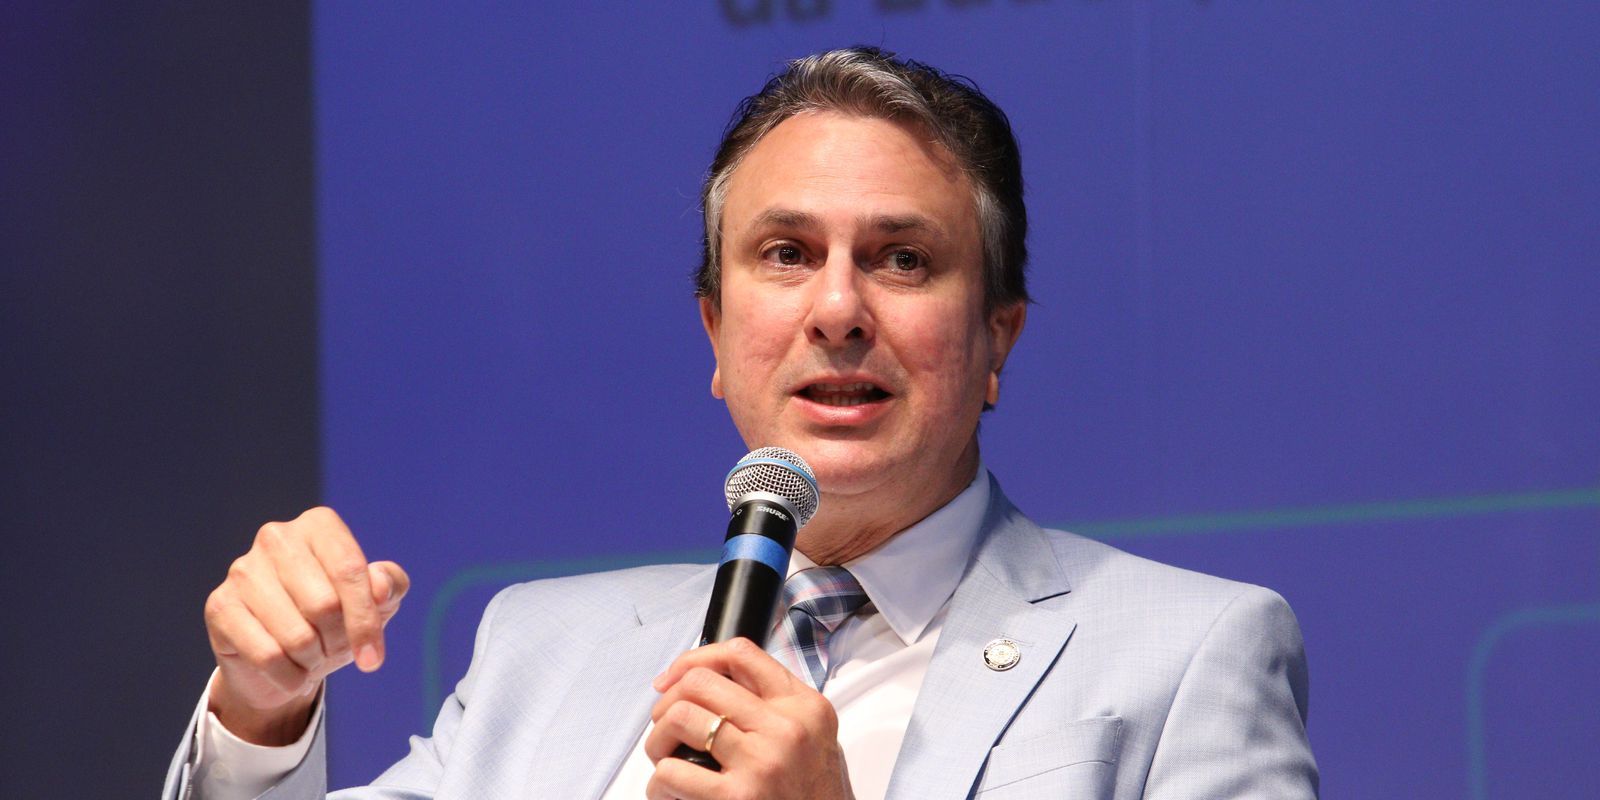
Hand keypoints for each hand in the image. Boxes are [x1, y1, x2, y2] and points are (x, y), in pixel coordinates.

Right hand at [203, 506, 408, 744]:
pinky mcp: (220, 604)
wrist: (281, 660)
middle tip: (334, 649)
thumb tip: (381, 587)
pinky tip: (288, 671)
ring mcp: (242, 569)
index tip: (373, 659)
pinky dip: (288, 676)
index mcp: (319, 525)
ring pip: (296, 636)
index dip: (366, 621)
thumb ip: (390, 586)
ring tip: (310, 656)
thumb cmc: (335, 620)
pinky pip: (267, 655)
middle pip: (324, 605)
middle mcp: (277, 537)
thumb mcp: (377, 602)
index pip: (351, 572)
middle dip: (338, 641)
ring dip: (312, 660)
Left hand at [643, 638, 853, 799]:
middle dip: (669, 702)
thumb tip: (711, 685)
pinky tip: (670, 793)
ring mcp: (763, 761)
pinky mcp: (738, 797)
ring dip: (658, 740)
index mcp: (805, 707)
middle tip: (666, 726)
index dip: (695, 659)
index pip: (741, 654)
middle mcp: (787, 728)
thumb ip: (775, 708)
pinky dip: (659, 784)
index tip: (674, 678)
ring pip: (681, 717)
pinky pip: (672, 772)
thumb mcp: (814, 739)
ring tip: (665, 759)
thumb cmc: (814, 798)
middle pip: (702, 682)